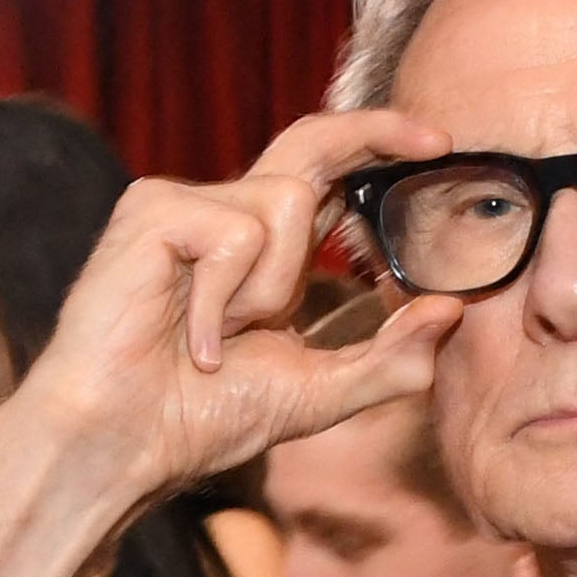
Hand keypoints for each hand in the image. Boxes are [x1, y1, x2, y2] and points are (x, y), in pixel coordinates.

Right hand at [0, 113, 464, 576]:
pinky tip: (190, 338)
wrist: (122, 444)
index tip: (438, 142)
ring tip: (217, 340)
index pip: (324, 174)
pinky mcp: (153, 212)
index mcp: (259, 250)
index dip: (378, 146)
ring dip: (269, 290)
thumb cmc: (197, 420)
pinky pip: (237, 234)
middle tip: (438, 140)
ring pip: (283, 205)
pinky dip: (225, 300)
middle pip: (311, 143)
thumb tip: (453, 311)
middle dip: (377, 132)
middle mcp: (222, 214)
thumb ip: (386, 358)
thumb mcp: (315, 393)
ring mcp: (183, 206)